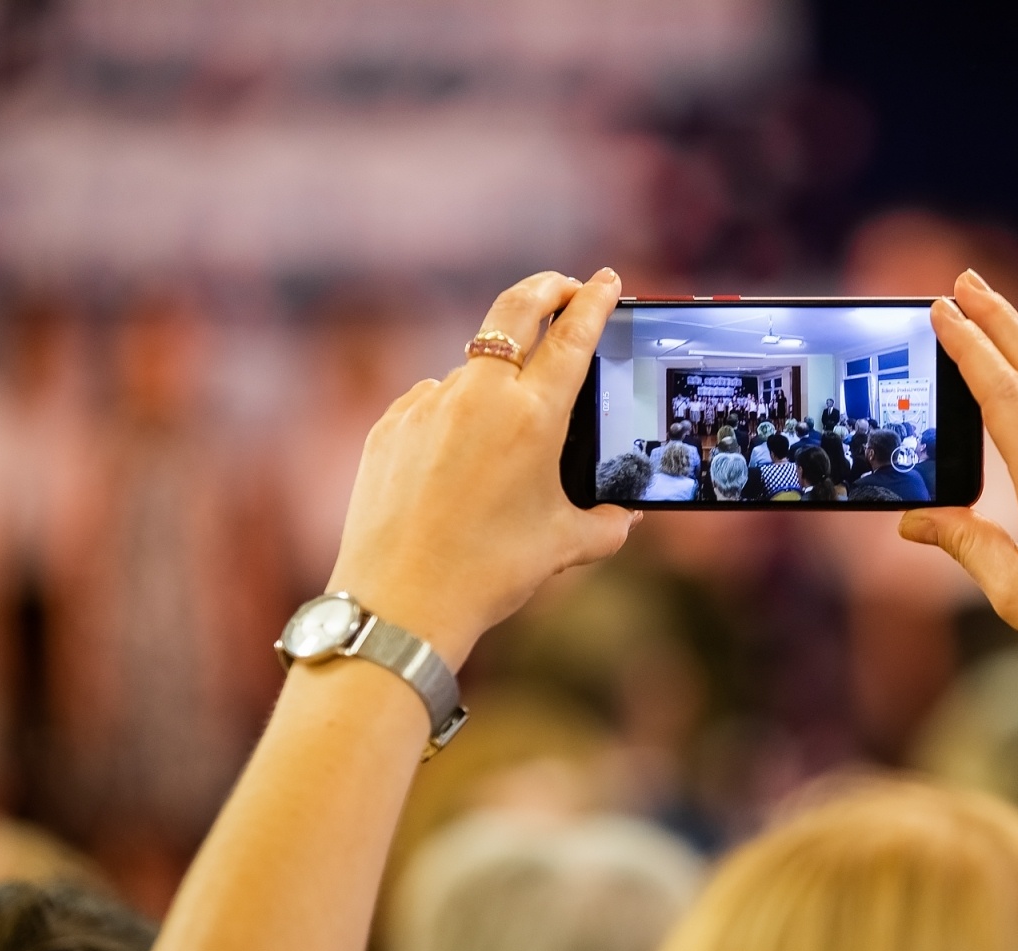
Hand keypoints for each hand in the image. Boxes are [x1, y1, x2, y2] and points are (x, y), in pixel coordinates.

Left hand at [326, 269, 635, 670]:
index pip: (572, 337)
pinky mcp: (390, 425)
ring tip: (504, 439)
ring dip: (495, 380)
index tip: (607, 281)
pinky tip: (457, 465)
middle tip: (565, 286)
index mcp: (532, 416)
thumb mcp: (563, 547)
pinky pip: (432, 405)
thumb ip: (607, 525)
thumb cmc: (488, 572)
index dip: (594, 302)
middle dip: (546, 288)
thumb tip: (626, 516)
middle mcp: (479, 396)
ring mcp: (427, 405)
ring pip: (472, 370)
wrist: (400, 602)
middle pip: (515, 311)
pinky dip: (453, 418)